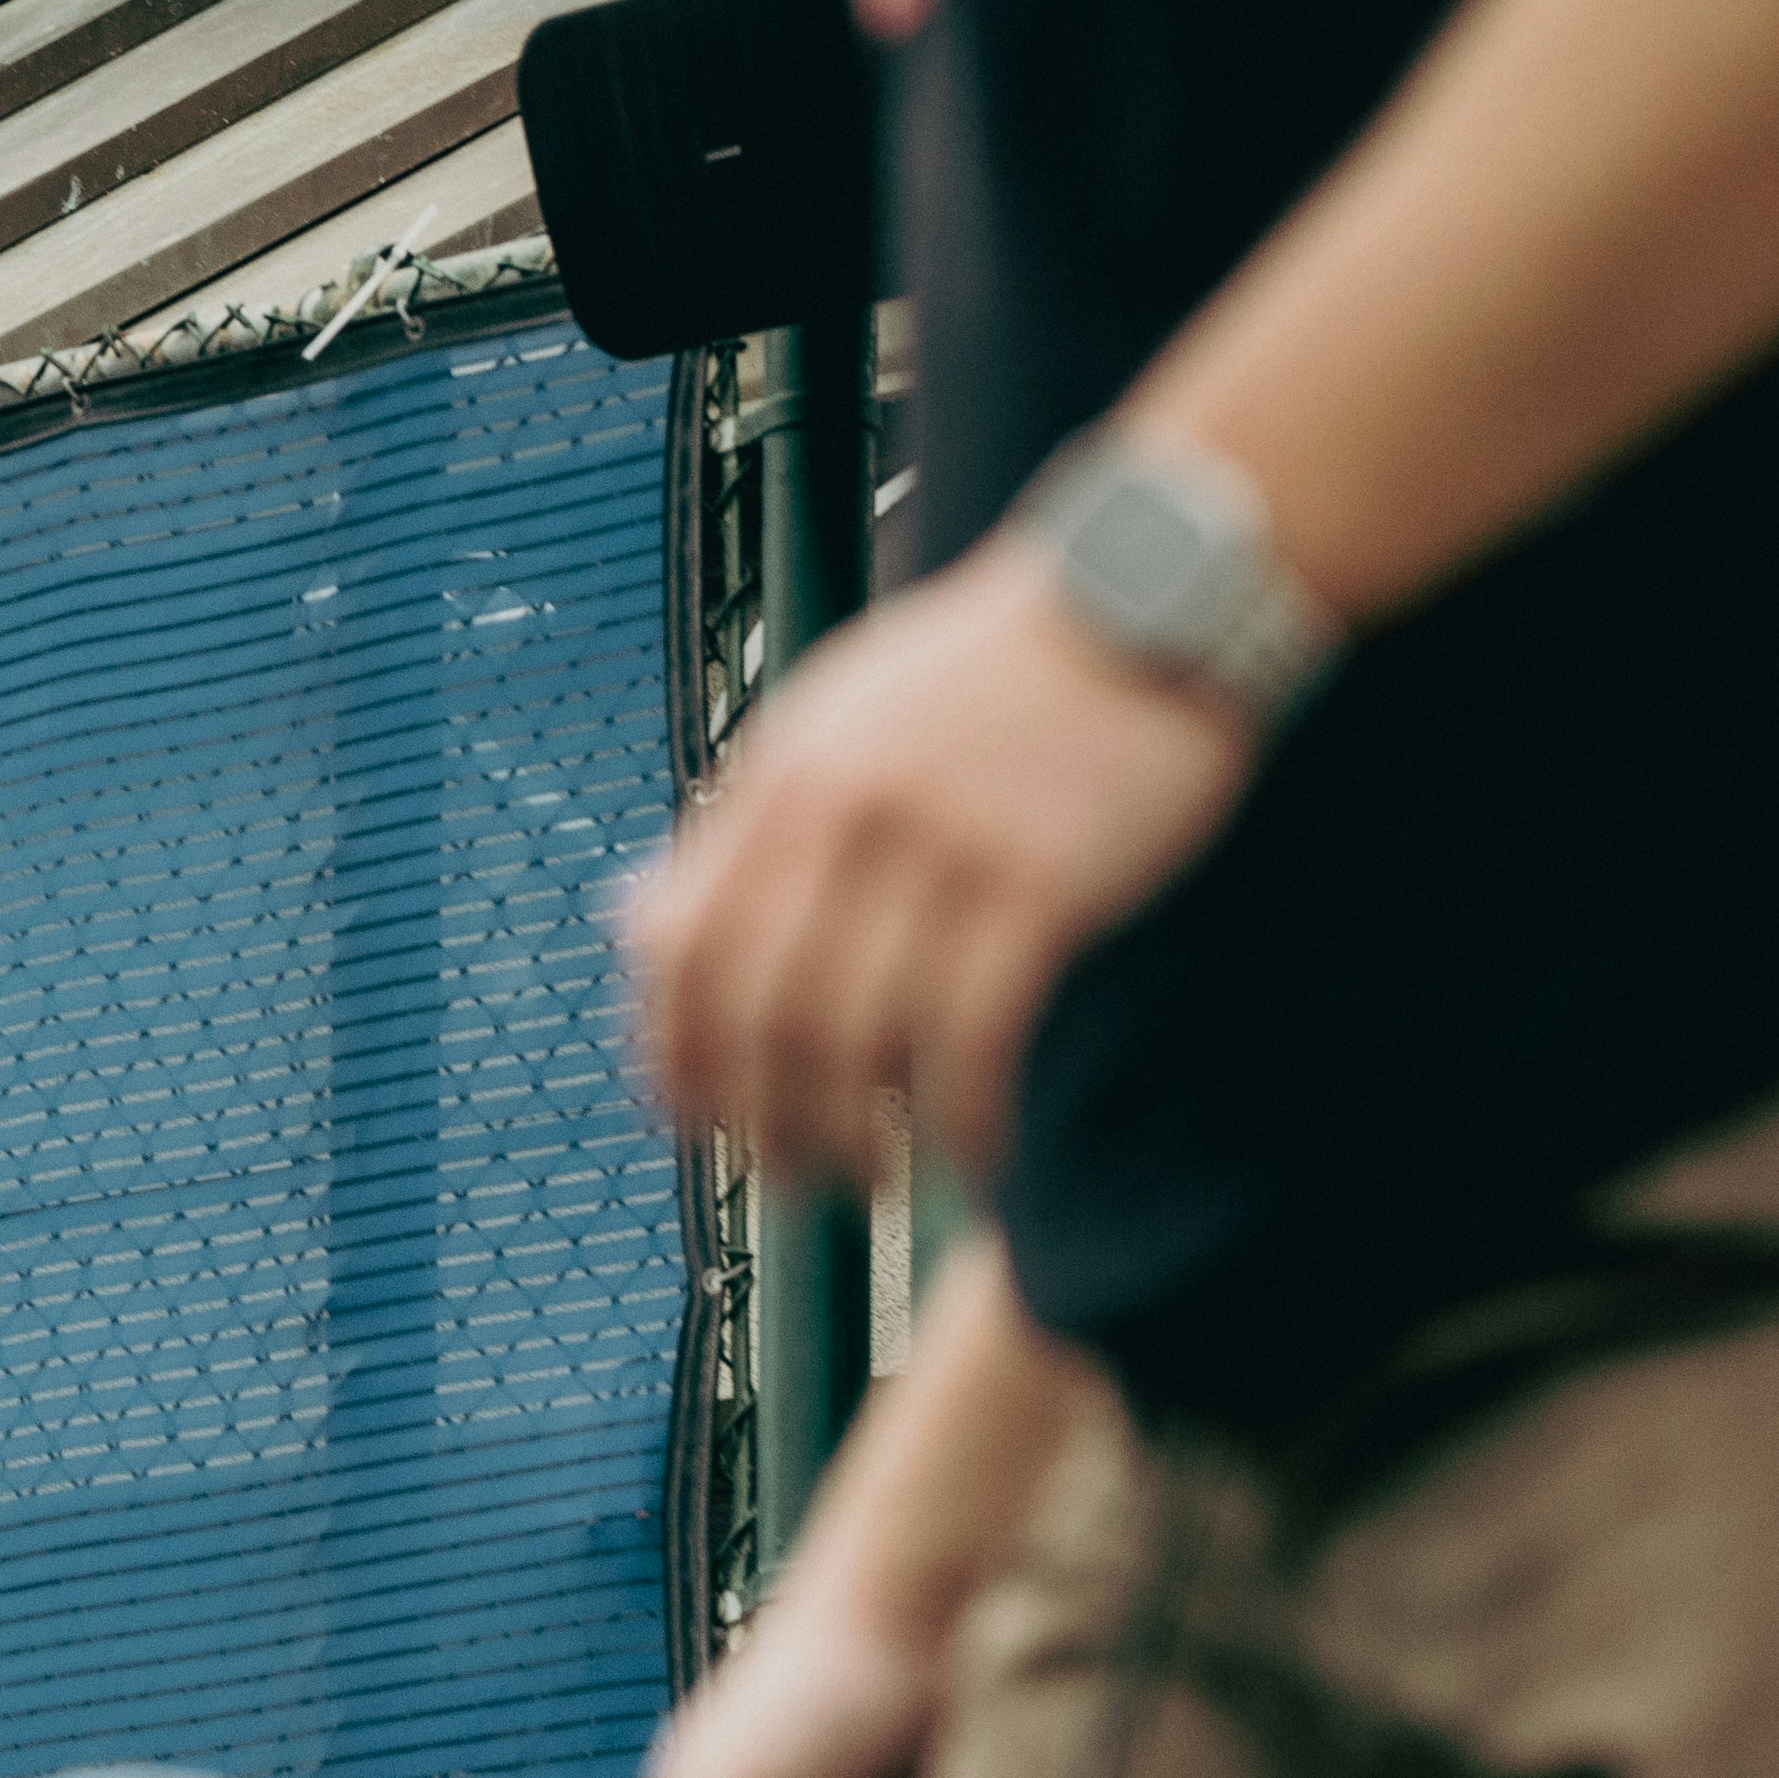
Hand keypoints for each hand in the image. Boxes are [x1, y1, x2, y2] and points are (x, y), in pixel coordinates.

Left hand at [618, 541, 1249, 1184]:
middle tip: (794, 1179)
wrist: (1144, 596)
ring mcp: (945, 845)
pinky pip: (975, 1039)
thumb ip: (743, 824)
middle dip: (763, 1122)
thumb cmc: (987, 678)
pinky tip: (974, 1159)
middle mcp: (847, 809)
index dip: (674, 1058)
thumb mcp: (836, 719)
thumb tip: (634, 927)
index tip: (692, 1123)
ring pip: (858, 1039)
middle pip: (761, 1012)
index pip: (681, 948)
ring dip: (859, 1139)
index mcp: (784, 772)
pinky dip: (964, 1122)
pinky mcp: (1043, 883)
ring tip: (877, 1181)